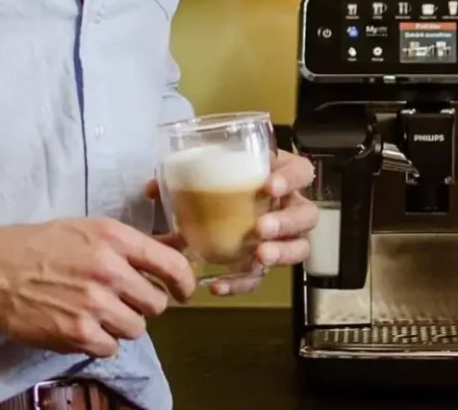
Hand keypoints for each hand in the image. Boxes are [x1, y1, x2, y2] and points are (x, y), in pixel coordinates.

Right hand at [0, 217, 195, 357]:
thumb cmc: (43, 244)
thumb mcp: (90, 229)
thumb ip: (135, 242)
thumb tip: (178, 245)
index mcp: (114, 238)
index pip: (171, 264)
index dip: (185, 282)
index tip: (185, 291)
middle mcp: (109, 270)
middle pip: (156, 303)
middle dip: (143, 304)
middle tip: (123, 298)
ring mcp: (94, 304)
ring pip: (136, 328)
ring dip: (122, 324)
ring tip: (98, 311)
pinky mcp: (77, 333)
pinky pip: (111, 347)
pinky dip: (100, 341)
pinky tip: (83, 324)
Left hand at [143, 148, 318, 296]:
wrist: (215, 204)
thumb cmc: (222, 181)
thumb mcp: (208, 172)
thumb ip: (182, 177)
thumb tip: (151, 188)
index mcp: (279, 174)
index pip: (301, 172)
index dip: (291, 179)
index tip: (269, 187)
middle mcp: (289, 205)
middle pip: (306, 214)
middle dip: (287, 222)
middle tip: (262, 227)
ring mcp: (282, 236)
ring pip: (299, 247)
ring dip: (281, 252)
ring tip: (259, 256)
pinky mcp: (265, 261)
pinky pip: (261, 276)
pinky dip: (242, 282)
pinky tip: (220, 284)